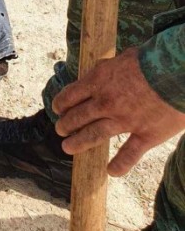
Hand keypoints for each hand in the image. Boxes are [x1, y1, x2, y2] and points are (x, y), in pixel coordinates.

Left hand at [53, 48, 184, 175]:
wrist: (176, 72)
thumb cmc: (151, 59)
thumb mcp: (121, 58)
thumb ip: (107, 68)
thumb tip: (98, 71)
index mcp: (99, 80)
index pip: (71, 95)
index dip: (61, 103)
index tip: (57, 109)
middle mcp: (106, 102)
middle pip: (78, 117)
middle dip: (66, 124)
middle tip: (60, 130)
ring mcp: (125, 120)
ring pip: (94, 135)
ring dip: (78, 143)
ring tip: (67, 147)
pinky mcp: (146, 134)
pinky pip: (129, 154)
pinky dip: (119, 165)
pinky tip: (111, 171)